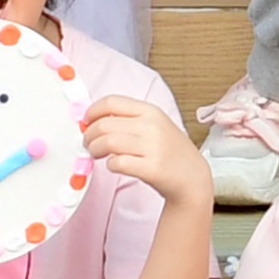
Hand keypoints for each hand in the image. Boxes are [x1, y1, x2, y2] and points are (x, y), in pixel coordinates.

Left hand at [82, 94, 211, 210]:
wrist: (192, 177)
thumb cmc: (170, 151)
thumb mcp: (156, 125)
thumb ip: (130, 119)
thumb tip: (95, 120)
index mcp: (150, 111)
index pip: (112, 102)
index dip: (93, 111)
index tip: (86, 121)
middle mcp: (151, 126)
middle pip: (104, 124)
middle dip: (89, 135)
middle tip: (88, 143)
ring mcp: (152, 147)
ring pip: (107, 142)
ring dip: (94, 149)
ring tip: (96, 154)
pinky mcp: (151, 168)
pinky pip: (117, 163)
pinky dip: (109, 165)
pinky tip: (114, 165)